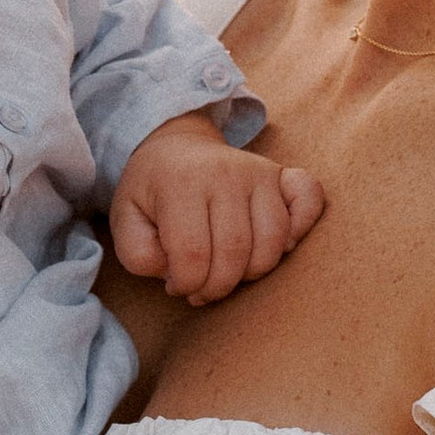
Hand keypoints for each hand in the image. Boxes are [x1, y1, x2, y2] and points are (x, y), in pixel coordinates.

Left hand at [108, 115, 324, 303]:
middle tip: (202, 289)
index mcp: (181, 184)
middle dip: (218, 287)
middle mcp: (225, 174)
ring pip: (273, 242)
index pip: (194, 256)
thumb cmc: (152, 191)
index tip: (177, 285)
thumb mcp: (125, 221)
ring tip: (228, 271)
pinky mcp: (283, 175)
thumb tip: (179, 275)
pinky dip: (301, 229)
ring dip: (252, 272)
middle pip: (236, 254)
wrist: (176, 145)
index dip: (187, 285)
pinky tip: (277, 245)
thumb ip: (139, 255)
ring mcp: (259, 172)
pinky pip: (309, 201)